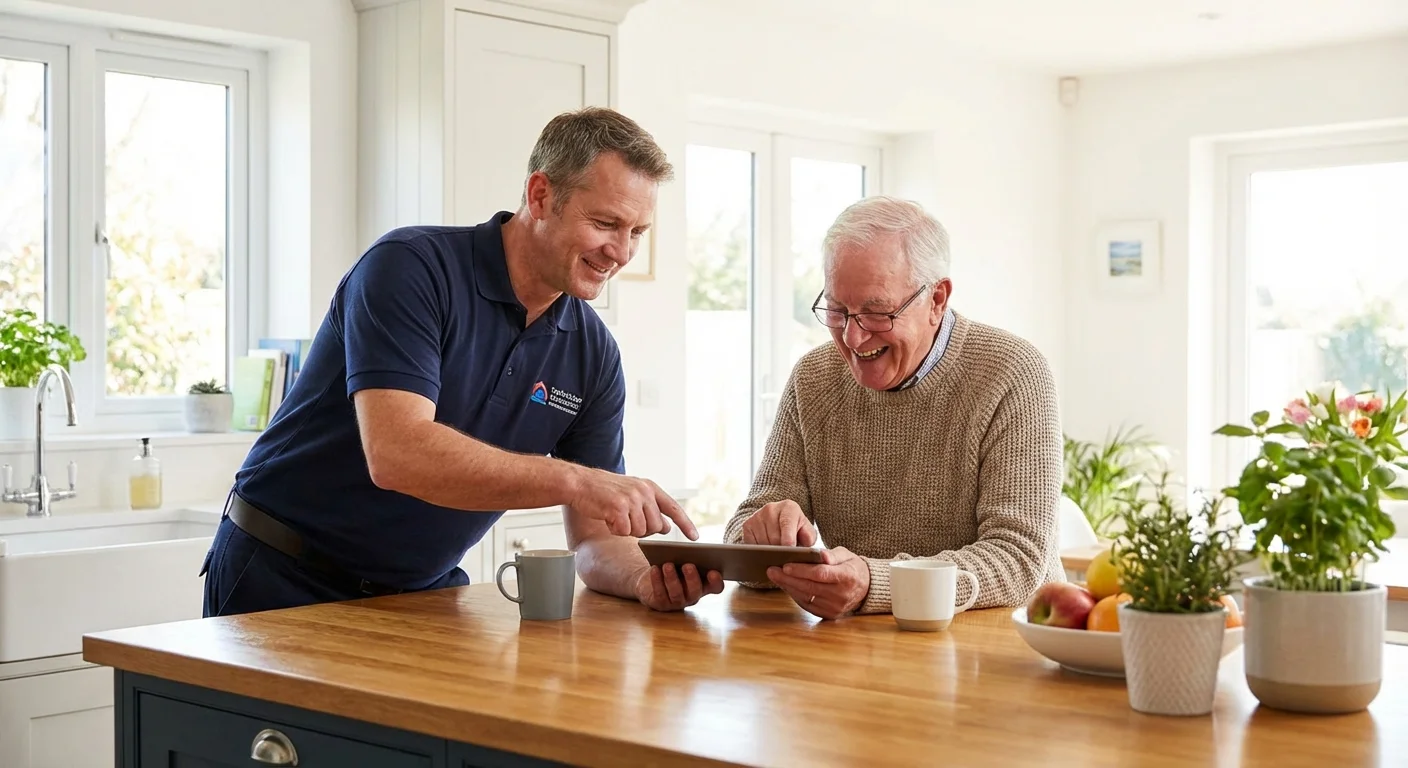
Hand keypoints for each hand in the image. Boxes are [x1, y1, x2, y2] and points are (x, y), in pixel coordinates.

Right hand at [569, 468, 698, 539]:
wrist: (580, 483)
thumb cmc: (605, 491)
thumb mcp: (632, 494)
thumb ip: (650, 508)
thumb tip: (665, 527)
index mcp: (650, 487)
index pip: (674, 508)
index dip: (685, 524)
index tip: (694, 537)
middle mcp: (644, 492)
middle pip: (655, 527)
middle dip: (642, 530)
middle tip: (626, 520)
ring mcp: (632, 499)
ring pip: (640, 532)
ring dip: (627, 530)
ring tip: (615, 516)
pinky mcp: (619, 508)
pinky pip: (624, 532)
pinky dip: (615, 530)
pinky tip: (608, 518)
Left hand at [633, 563, 723, 611]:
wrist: (653, 578)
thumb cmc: (674, 566)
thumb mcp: (684, 560)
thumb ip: (691, 556)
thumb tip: (692, 545)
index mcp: (703, 584)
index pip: (716, 587)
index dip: (716, 581)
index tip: (713, 571)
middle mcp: (692, 596)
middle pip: (695, 591)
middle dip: (692, 578)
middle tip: (688, 565)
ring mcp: (676, 602)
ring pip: (676, 593)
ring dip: (672, 578)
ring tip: (667, 565)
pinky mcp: (660, 604)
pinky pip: (659, 594)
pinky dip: (657, 581)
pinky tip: (655, 569)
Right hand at [740, 500, 817, 546]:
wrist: (779, 522)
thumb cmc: (796, 530)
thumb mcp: (807, 532)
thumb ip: (809, 537)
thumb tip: (804, 541)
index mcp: (789, 507)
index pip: (787, 524)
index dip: (788, 538)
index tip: (789, 549)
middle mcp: (770, 509)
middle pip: (774, 537)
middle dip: (780, 551)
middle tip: (785, 557)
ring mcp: (757, 516)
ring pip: (762, 543)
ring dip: (769, 552)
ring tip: (776, 553)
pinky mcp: (747, 525)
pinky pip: (751, 545)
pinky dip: (758, 551)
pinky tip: (766, 550)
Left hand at [766, 547, 869, 618]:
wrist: (865, 587)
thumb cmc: (852, 567)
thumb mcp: (846, 555)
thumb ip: (832, 555)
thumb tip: (820, 555)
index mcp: (847, 577)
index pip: (820, 574)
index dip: (802, 570)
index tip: (785, 565)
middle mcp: (842, 595)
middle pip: (810, 587)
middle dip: (788, 578)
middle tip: (772, 570)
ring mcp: (835, 608)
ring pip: (806, 597)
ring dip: (788, 587)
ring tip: (775, 576)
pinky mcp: (829, 615)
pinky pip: (808, 605)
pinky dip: (795, 595)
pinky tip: (786, 585)